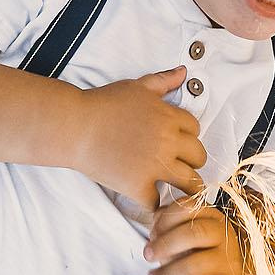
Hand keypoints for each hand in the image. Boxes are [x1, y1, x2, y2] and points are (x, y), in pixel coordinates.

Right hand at [72, 68, 207, 209]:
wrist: (75, 126)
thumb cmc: (103, 103)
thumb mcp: (136, 86)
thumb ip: (163, 81)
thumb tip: (183, 72)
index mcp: (169, 117)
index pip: (196, 129)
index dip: (188, 135)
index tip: (179, 142)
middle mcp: (167, 142)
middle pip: (199, 157)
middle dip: (192, 161)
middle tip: (181, 165)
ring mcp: (154, 166)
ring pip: (189, 183)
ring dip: (186, 187)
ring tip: (179, 189)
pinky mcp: (138, 186)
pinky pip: (157, 202)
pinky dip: (153, 202)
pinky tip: (147, 196)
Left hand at [145, 196, 243, 274]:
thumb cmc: (195, 263)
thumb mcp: (182, 241)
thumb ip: (169, 227)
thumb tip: (157, 219)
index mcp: (212, 219)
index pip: (189, 208)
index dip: (166, 219)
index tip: (152, 234)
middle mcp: (226, 237)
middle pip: (195, 232)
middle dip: (165, 244)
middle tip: (148, 256)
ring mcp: (230, 263)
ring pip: (196, 264)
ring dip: (168, 273)